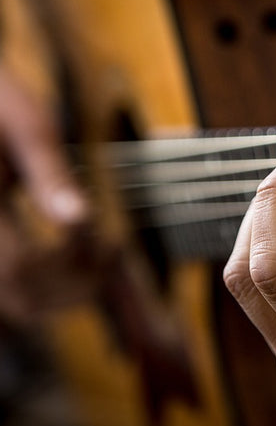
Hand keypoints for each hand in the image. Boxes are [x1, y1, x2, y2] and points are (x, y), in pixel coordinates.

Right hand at [0, 65, 94, 322]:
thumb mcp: (29, 128)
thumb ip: (51, 175)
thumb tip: (81, 219)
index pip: (22, 268)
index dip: (73, 264)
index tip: (113, 242)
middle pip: (20, 295)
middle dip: (75, 285)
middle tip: (115, 254)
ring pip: (16, 297)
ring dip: (63, 289)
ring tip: (104, 255)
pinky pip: (11, 284)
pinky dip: (48, 280)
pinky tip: (80, 252)